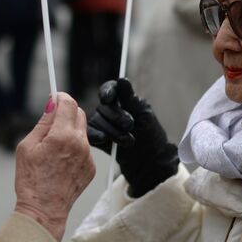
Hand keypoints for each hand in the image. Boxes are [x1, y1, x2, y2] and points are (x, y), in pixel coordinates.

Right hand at [13, 93, 95, 241]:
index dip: (61, 97)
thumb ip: (43, 123)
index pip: (69, 103)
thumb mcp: (27, 146)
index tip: (55, 98)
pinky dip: (74, 148)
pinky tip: (60, 162)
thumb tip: (52, 104)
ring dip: (70, 132)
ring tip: (53, 149)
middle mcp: (80, 144)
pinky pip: (84, 148)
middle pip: (79, 113)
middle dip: (66, 113)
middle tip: (52, 122)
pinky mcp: (91, 168)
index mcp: (62, 136)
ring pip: (82, 131)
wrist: (44, 210)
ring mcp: (88, 157)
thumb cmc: (31, 180)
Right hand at [85, 78, 178, 196]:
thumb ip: (131, 99)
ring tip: (129, 141)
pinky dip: (95, 135)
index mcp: (122, 100)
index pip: (109, 89)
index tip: (108, 98)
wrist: (149, 162)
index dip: (107, 92)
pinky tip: (104, 140)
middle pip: (103, 107)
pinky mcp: (97, 138)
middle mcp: (110, 110)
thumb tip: (122, 80)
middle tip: (130, 125)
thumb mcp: (144, 115)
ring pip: (97, 121)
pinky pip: (90, 133)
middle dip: (116, 116)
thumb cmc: (151, 135)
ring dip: (112, 130)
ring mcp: (102, 124)